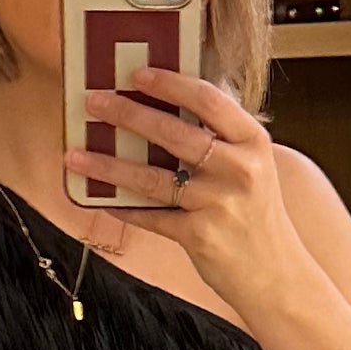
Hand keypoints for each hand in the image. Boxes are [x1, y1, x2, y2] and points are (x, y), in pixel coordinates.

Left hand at [91, 69, 310, 318]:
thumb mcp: (252, 167)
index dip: (169, 83)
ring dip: (107, 164)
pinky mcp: (200, 236)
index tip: (136, 75)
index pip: (207, 99)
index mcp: (253, 142)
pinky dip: (122, 207)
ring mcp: (219, 204)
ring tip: (75, 154)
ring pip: (152, 177)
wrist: (276, 275)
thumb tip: (169, 102)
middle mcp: (239, 169)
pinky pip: (150, 216)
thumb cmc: (256, 215)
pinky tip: (98, 197)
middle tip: (94, 103)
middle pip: (173, 132)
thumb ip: (220, 136)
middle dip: (126, 114)